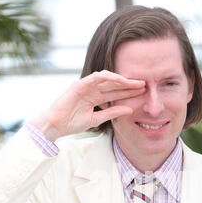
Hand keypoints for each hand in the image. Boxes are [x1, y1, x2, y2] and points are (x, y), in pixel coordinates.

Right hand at [31, 70, 145, 140]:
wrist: (56, 125)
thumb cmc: (72, 123)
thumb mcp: (97, 119)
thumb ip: (112, 113)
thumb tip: (129, 110)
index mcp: (95, 98)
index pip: (115, 93)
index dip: (129, 93)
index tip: (143, 94)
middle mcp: (92, 90)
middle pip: (114, 85)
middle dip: (129, 85)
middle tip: (145, 85)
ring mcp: (86, 86)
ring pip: (108, 79)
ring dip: (122, 80)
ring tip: (136, 83)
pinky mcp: (80, 84)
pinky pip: (97, 77)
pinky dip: (109, 77)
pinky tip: (121, 80)